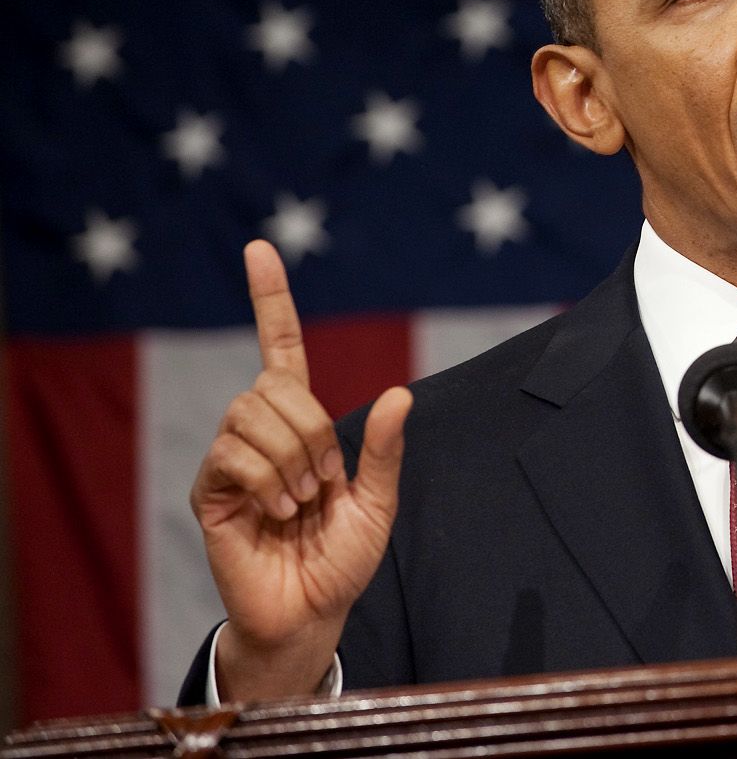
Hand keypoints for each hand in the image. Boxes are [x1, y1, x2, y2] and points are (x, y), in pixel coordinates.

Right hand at [189, 239, 411, 699]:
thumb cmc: (343, 559)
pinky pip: (233, 456)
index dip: (270, 300)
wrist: (312, 611)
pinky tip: (278, 512)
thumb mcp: (379, 502)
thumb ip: (386, 450)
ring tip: (301, 502)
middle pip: (275, 387)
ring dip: (292, 459)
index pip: (280, 348)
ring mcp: (231, 460)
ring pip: (251, 414)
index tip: (260, 249)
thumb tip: (403, 394)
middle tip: (324, 483)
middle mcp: (262, 432)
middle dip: (314, 432)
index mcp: (303, 425)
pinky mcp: (210, 492)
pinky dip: (268, 482)